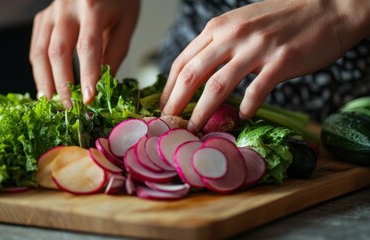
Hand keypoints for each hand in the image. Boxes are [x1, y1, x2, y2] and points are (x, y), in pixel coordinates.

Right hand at [30, 0, 139, 107]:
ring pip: (39, 52)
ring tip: (54, 103)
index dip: (87, 75)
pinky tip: (46, 87)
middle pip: (58, 51)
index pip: (88, 46)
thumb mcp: (125, 24)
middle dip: (63, 85)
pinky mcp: (42, 18)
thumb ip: (115, 53)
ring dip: (45, 82)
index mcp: (92, 6)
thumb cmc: (118, 0)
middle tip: (71, 108)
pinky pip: (36, 47)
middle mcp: (66, 7)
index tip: (89, 99)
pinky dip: (40, 71)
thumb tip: (102, 87)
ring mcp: (50, 12)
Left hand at [160, 0, 369, 132]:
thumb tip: (198, 76)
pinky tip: (244, 117)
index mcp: (218, 27)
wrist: (328, 8)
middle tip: (169, 124)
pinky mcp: (281, 61)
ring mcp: (256, 47)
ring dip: (203, 112)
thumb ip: (219, 45)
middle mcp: (232, 35)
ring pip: (218, 87)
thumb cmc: (282, 18)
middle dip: (176, 104)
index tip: (163, 107)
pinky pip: (256, 91)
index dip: (169, 88)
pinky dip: (247, 107)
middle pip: (192, 75)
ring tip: (196, 129)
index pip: (183, 61)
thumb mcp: (241, 24)